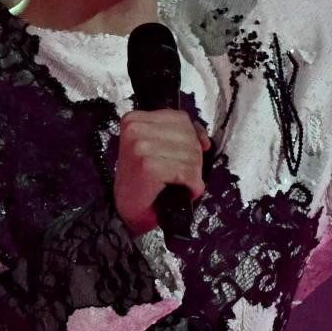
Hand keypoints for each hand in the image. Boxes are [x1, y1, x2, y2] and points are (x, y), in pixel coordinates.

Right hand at [113, 109, 210, 235]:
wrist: (127, 212)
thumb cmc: (140, 183)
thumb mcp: (156, 148)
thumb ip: (179, 135)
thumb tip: (204, 140)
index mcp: (134, 120)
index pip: (181, 118)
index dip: (191, 137)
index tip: (185, 153)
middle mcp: (136, 130)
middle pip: (189, 137)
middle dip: (192, 158)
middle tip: (177, 173)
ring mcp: (142, 147)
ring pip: (192, 154)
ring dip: (192, 173)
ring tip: (176, 182)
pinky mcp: (150, 167)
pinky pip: (188, 172)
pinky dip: (191, 185)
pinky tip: (178, 190)